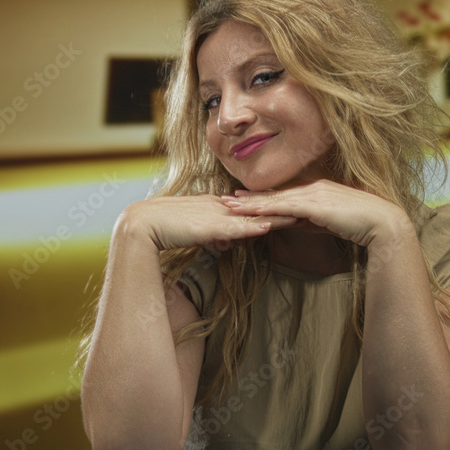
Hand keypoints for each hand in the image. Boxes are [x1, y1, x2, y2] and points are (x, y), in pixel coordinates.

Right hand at [119, 195, 297, 251]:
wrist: (141, 224)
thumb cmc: (163, 228)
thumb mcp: (195, 233)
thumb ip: (212, 236)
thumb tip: (225, 243)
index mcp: (217, 206)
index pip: (251, 205)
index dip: (273, 206)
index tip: (293, 206)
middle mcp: (220, 206)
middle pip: (259, 206)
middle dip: (283, 207)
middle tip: (308, 206)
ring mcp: (216, 215)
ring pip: (253, 215)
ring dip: (277, 216)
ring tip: (300, 214)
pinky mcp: (208, 227)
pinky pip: (236, 227)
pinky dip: (253, 227)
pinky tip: (269, 227)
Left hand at [219, 179, 411, 246]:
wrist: (382, 223)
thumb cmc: (361, 224)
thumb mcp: (331, 222)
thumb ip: (312, 220)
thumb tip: (296, 223)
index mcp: (317, 190)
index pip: (283, 194)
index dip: (261, 197)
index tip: (241, 198)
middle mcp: (313, 188)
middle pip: (275, 194)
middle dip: (249, 198)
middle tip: (225, 199)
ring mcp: (315, 195)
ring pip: (276, 200)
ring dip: (252, 204)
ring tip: (230, 206)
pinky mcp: (317, 205)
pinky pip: (287, 208)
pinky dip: (268, 210)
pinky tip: (253, 214)